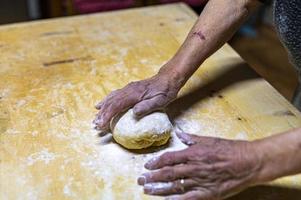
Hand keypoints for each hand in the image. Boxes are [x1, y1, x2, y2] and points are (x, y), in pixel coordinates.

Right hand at [93, 71, 181, 131]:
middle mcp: (128, 90)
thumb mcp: (160, 101)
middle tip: (96, 125)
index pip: (117, 105)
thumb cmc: (165, 91)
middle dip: (102, 114)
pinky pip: (114, 95)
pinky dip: (106, 101)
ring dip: (102, 109)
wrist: (167, 79)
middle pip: (111, 102)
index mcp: (135, 94)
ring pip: (111, 98)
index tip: (102, 125)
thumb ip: (147, 106)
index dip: (107, 115)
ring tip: (96, 119)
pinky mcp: (128, 89)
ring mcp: (127, 89)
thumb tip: (135, 113)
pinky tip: (100, 106)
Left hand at [138, 132, 262, 199]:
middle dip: (152, 177)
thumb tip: (178, 132)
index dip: (156, 162)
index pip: (169, 158)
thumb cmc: (230, 149)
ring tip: (148, 190)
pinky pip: (189, 198)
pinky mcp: (208, 193)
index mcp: (193, 153)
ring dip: (159, 189)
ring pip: (175, 186)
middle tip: (141, 179)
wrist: (249, 162)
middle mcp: (194, 168)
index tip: (147, 165)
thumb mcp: (209, 139)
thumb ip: (191, 137)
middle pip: (168, 173)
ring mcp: (200, 181)